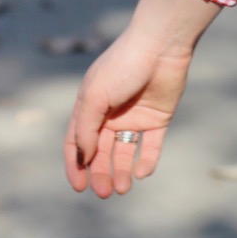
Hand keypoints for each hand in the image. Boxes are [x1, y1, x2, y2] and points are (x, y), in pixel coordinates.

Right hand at [63, 0, 220, 199]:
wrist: (161, 45)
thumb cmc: (122, 66)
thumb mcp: (94, 97)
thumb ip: (85, 128)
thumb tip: (83, 157)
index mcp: (90, 107)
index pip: (77, 142)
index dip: (76, 165)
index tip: (79, 186)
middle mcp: (111, 115)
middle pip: (102, 152)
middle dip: (101, 173)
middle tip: (104, 192)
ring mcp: (135, 117)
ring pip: (126, 152)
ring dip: (122, 171)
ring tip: (122, 188)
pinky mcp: (159, 118)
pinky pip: (151, 146)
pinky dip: (147, 161)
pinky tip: (142, 172)